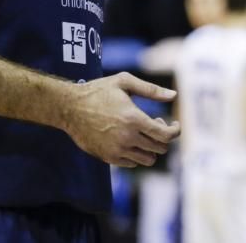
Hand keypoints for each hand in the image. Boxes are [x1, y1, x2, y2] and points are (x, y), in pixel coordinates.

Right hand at [62, 72, 180, 167]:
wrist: (69, 108)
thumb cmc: (98, 91)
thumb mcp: (125, 82)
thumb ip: (152, 90)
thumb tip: (174, 96)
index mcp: (134, 119)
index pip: (165, 135)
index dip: (175, 131)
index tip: (175, 124)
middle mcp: (127, 138)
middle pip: (160, 148)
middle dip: (164, 136)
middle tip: (156, 122)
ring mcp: (117, 151)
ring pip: (148, 160)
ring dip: (152, 147)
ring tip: (144, 131)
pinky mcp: (107, 158)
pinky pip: (132, 164)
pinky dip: (138, 154)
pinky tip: (132, 138)